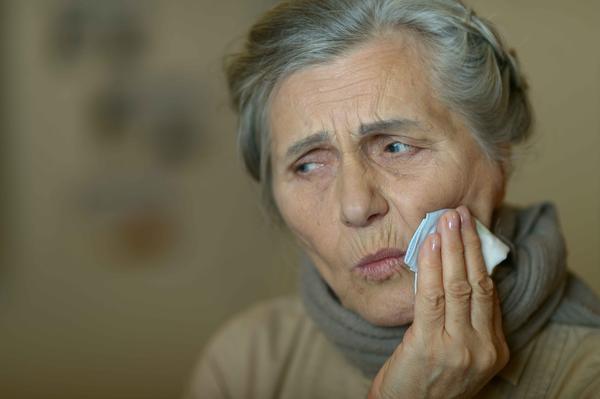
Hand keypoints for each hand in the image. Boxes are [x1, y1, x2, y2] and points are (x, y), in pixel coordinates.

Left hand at [368, 206, 508, 398]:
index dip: (480, 259)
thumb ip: (465, 321)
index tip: (471, 232)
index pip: (489, 294)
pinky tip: (430, 244)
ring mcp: (459, 348)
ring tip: (446, 220)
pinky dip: (432, 266)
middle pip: (478, 284)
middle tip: (460, 215)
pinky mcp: (430, 346)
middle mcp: (482, 348)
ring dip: (452, 248)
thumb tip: (459, 275)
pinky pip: (431, 297)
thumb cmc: (428, 380)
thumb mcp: (458, 353)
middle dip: (469, 245)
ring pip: (457, 286)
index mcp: (494, 350)